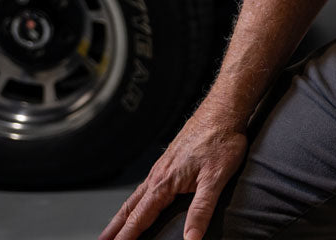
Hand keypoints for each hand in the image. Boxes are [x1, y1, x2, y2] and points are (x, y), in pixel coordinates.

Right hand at [99, 100, 248, 239]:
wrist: (224, 109)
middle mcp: (159, 174)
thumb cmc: (222, 139)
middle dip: (114, 230)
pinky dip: (136, 199)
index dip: (125, 239)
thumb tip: (191, 239)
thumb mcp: (216, 178)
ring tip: (112, 230)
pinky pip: (146, 184)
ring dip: (122, 216)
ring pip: (136, 196)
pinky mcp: (170, 159)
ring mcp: (163, 165)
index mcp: (165, 182)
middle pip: (130, 209)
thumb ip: (201, 210)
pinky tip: (140, 201)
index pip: (138, 219)